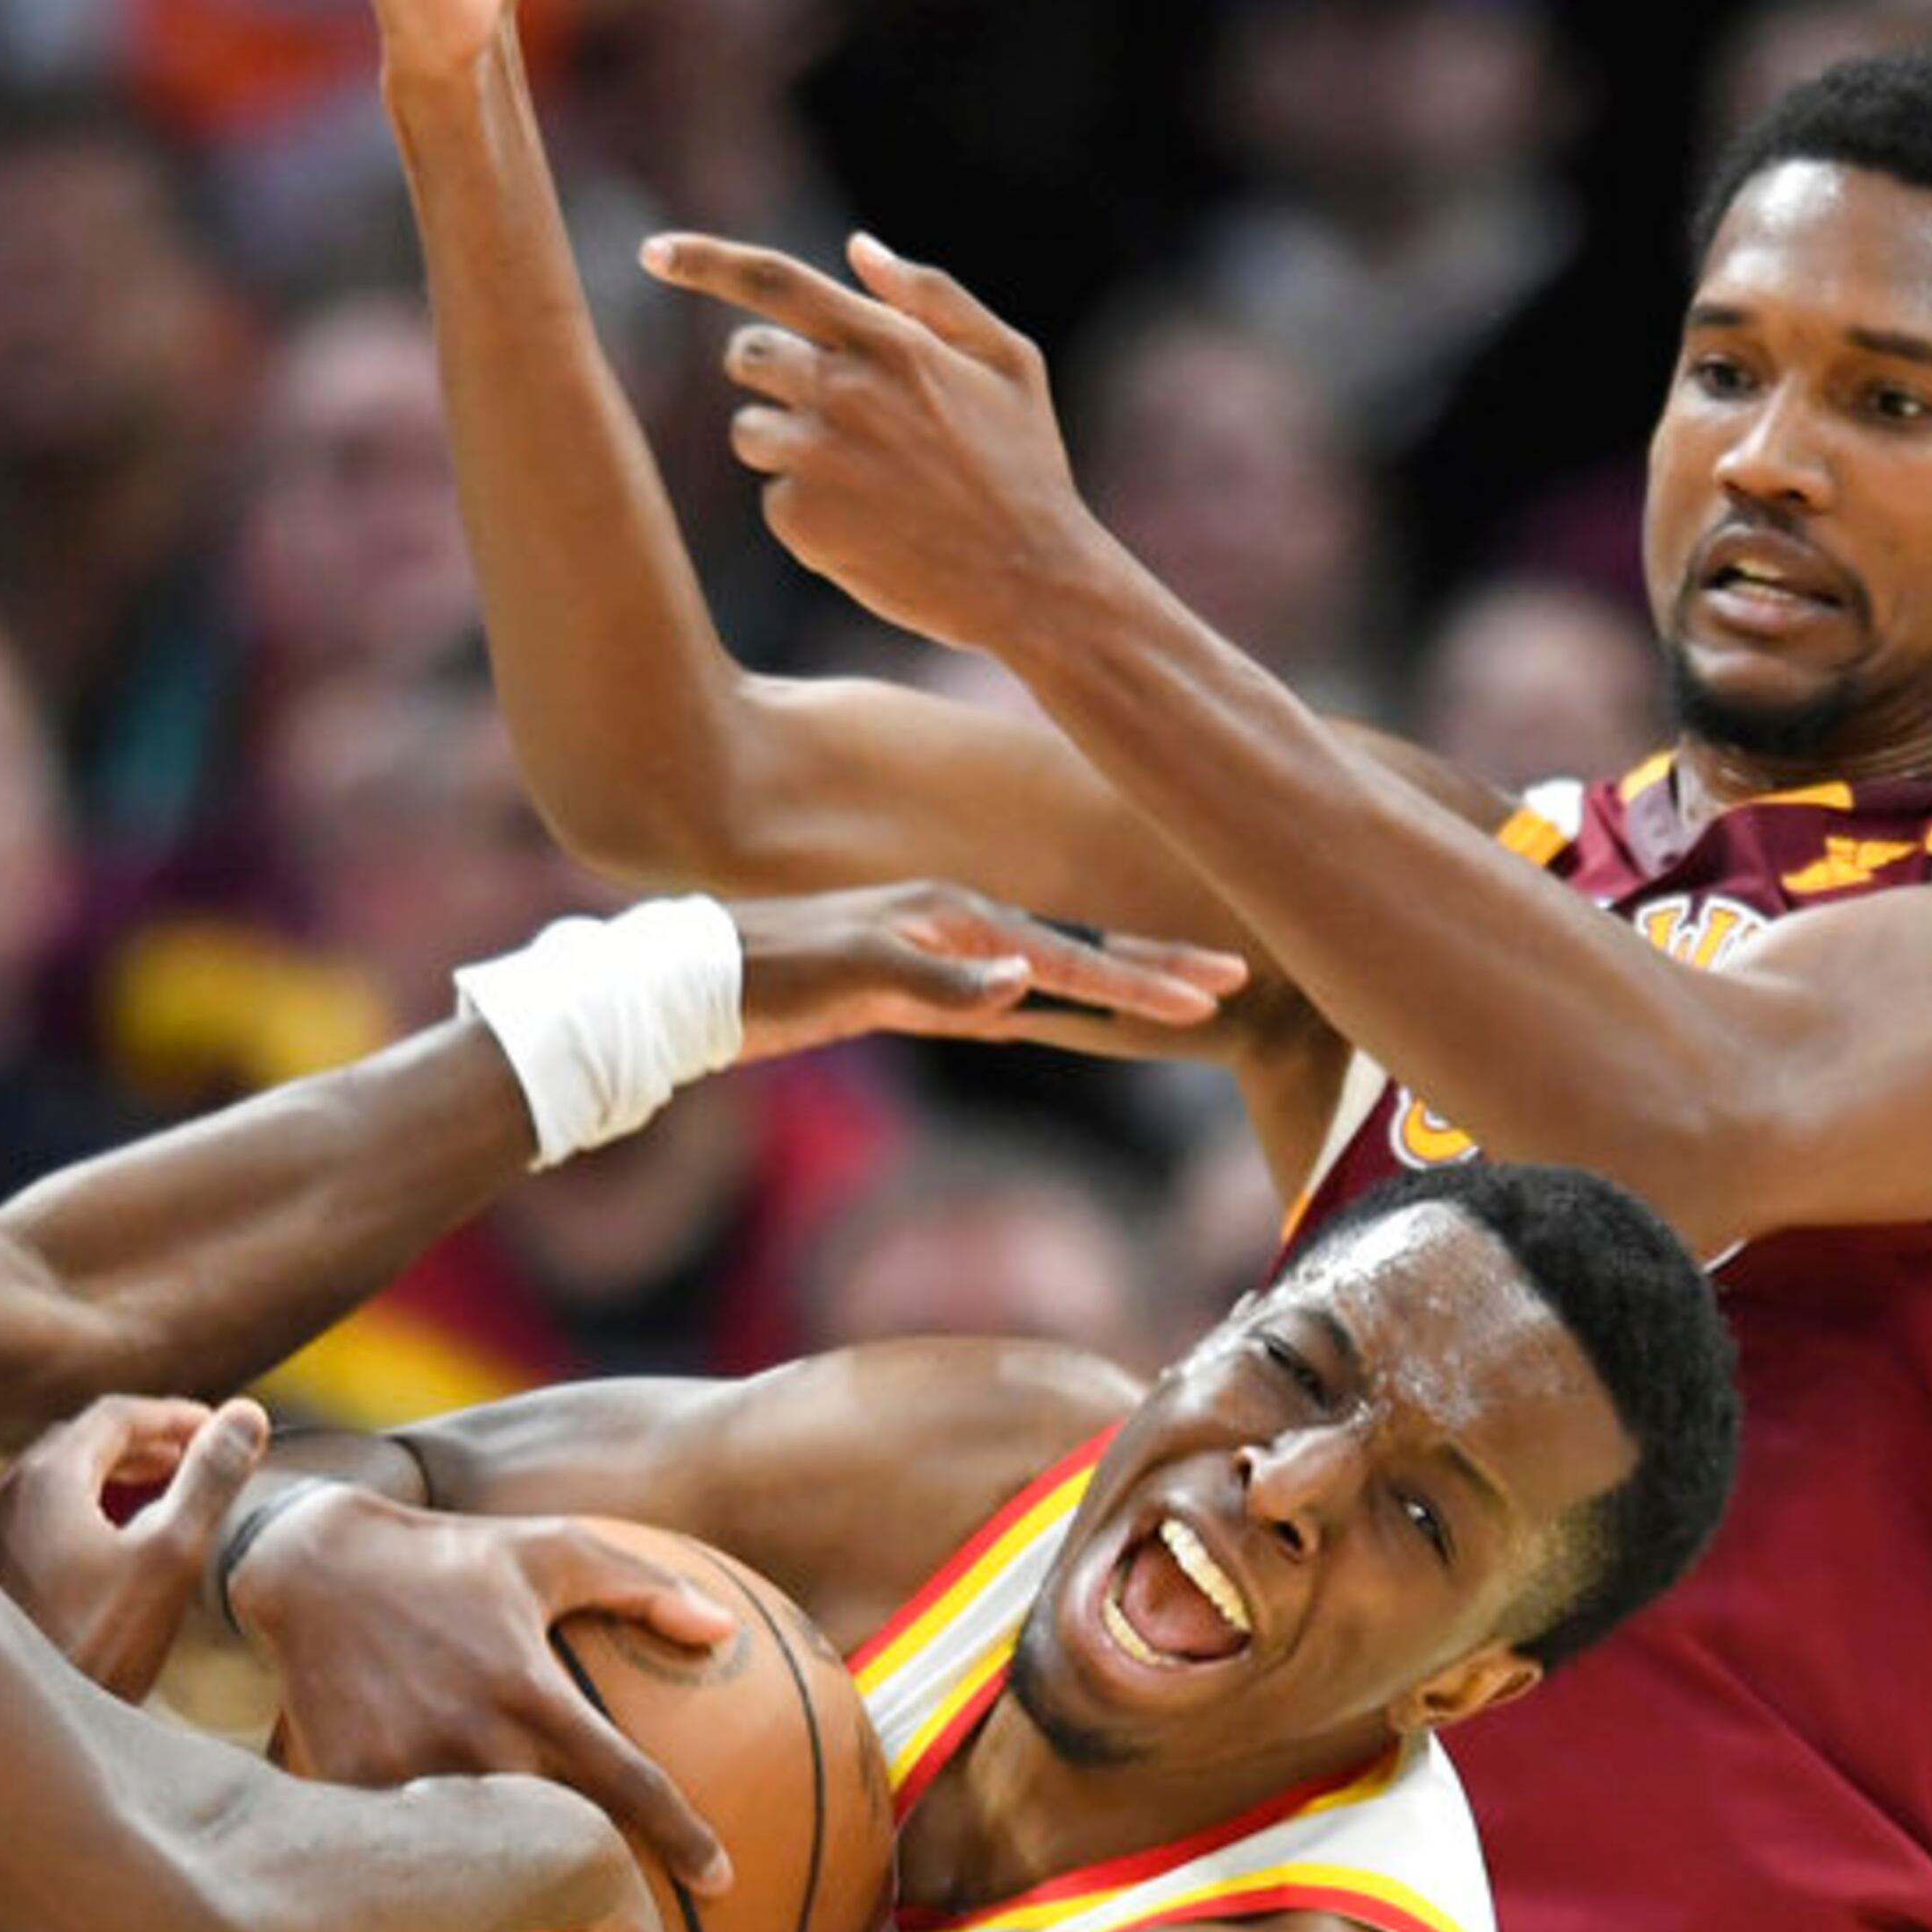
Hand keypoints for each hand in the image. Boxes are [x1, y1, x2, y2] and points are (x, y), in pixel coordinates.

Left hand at [0, 1392, 270, 1700]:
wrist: (27, 1732)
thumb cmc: (98, 1647)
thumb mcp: (170, 1558)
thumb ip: (208, 1481)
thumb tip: (246, 1415)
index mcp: (47, 1478)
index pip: (116, 1415)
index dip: (174, 1416)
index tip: (218, 1430)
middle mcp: (1, 1492)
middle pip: (82, 1443)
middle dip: (146, 1444)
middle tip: (197, 1461)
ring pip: (55, 1480)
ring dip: (111, 1477)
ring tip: (162, 1498)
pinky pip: (33, 1515)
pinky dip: (79, 1510)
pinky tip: (106, 1545)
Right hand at [238, 1492, 736, 1897]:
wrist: (308, 1563)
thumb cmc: (447, 1558)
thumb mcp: (550, 1551)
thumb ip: (643, 1588)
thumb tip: (725, 1630)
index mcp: (527, 1688)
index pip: (622, 1779)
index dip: (681, 1834)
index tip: (722, 1882)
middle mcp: (469, 1740)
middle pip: (548, 1850)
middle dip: (595, 1912)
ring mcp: (404, 1774)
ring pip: (468, 1881)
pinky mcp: (350, 1790)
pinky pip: (399, 1872)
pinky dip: (421, 1927)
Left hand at [641, 225, 1094, 657]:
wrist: (1030, 580)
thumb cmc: (1026, 465)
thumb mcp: (1007, 361)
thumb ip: (931, 295)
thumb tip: (856, 248)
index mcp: (889, 341)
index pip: (772, 280)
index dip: (703, 261)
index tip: (653, 251)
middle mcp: (843, 390)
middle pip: (747, 357)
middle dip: (771, 376)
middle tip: (827, 411)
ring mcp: (816, 457)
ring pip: (749, 431)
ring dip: (786, 445)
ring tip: (862, 478)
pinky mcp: (800, 520)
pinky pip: (773, 497)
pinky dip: (808, 510)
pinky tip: (868, 525)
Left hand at [734, 884, 1240, 1057]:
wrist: (695, 983)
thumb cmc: (768, 973)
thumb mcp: (851, 974)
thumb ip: (938, 981)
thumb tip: (1025, 985)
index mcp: (953, 919)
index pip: (1067, 956)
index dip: (1138, 981)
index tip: (1208, 995)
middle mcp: (956, 928)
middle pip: (1076, 950)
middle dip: (1154, 965)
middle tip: (1235, 976)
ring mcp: (938, 958)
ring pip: (1047, 972)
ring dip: (1111, 983)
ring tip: (1178, 993)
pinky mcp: (911, 991)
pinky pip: (1001, 997)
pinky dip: (1047, 1004)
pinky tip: (1065, 1013)